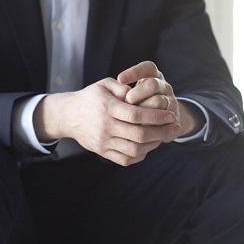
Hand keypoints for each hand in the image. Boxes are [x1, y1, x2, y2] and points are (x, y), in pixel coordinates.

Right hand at [34, 77, 178, 165]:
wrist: (68, 116)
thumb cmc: (90, 97)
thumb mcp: (104, 84)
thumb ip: (123, 86)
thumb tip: (140, 91)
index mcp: (108, 108)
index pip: (137, 115)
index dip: (157, 116)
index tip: (171, 115)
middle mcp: (106, 127)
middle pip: (139, 135)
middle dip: (162, 132)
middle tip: (175, 127)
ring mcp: (104, 142)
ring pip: (135, 150)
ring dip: (154, 145)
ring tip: (163, 136)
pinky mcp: (102, 152)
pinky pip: (126, 159)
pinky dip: (140, 155)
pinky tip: (148, 146)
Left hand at [117, 61, 200, 136]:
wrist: (162, 121)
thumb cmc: (137, 103)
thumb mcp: (130, 93)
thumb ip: (124, 91)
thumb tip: (121, 96)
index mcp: (154, 76)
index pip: (148, 68)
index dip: (134, 72)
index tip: (120, 79)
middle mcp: (164, 87)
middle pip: (152, 84)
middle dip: (138, 93)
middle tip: (127, 101)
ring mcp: (170, 101)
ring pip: (159, 101)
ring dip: (143, 109)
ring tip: (132, 116)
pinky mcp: (174, 117)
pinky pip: (164, 118)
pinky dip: (151, 123)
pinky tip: (139, 127)